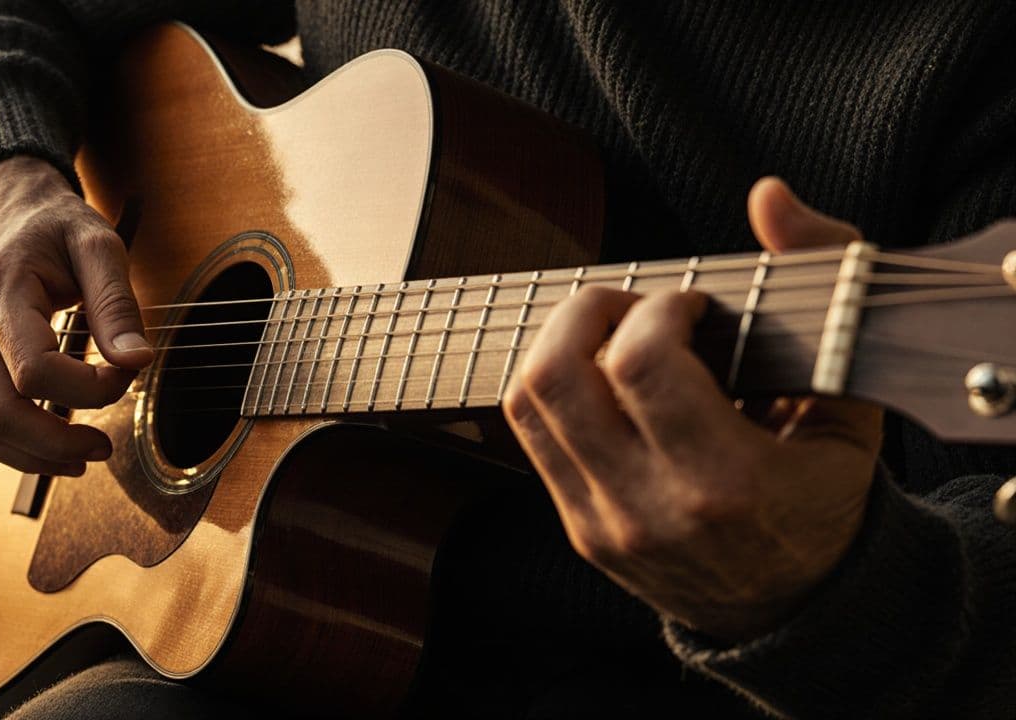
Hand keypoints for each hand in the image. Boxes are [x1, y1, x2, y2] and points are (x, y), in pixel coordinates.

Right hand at [0, 155, 153, 475]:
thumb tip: (138, 362)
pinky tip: (59, 447)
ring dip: (36, 457)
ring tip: (88, 455)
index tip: (125, 373)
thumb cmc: (53, 225)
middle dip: (57, 442)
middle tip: (105, 446)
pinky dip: (20, 447)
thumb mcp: (98, 243)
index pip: (33, 369)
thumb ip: (117, 303)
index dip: (87, 388)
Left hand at [502, 177, 882, 640]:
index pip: (642, 364)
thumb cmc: (825, 494)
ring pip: (527, 403)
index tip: (692, 304)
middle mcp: (650, 508)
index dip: (657, 307)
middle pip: (559, 377)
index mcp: (726, 482)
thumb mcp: (850, 396)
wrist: (797, 606)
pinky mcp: (578, 529)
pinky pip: (530, 435)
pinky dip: (551, 384)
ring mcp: (604, 523)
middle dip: (588, 308)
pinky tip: (597, 373)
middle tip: (634, 304)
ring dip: (558, 341)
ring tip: (612, 332)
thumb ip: (821, 281)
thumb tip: (768, 198)